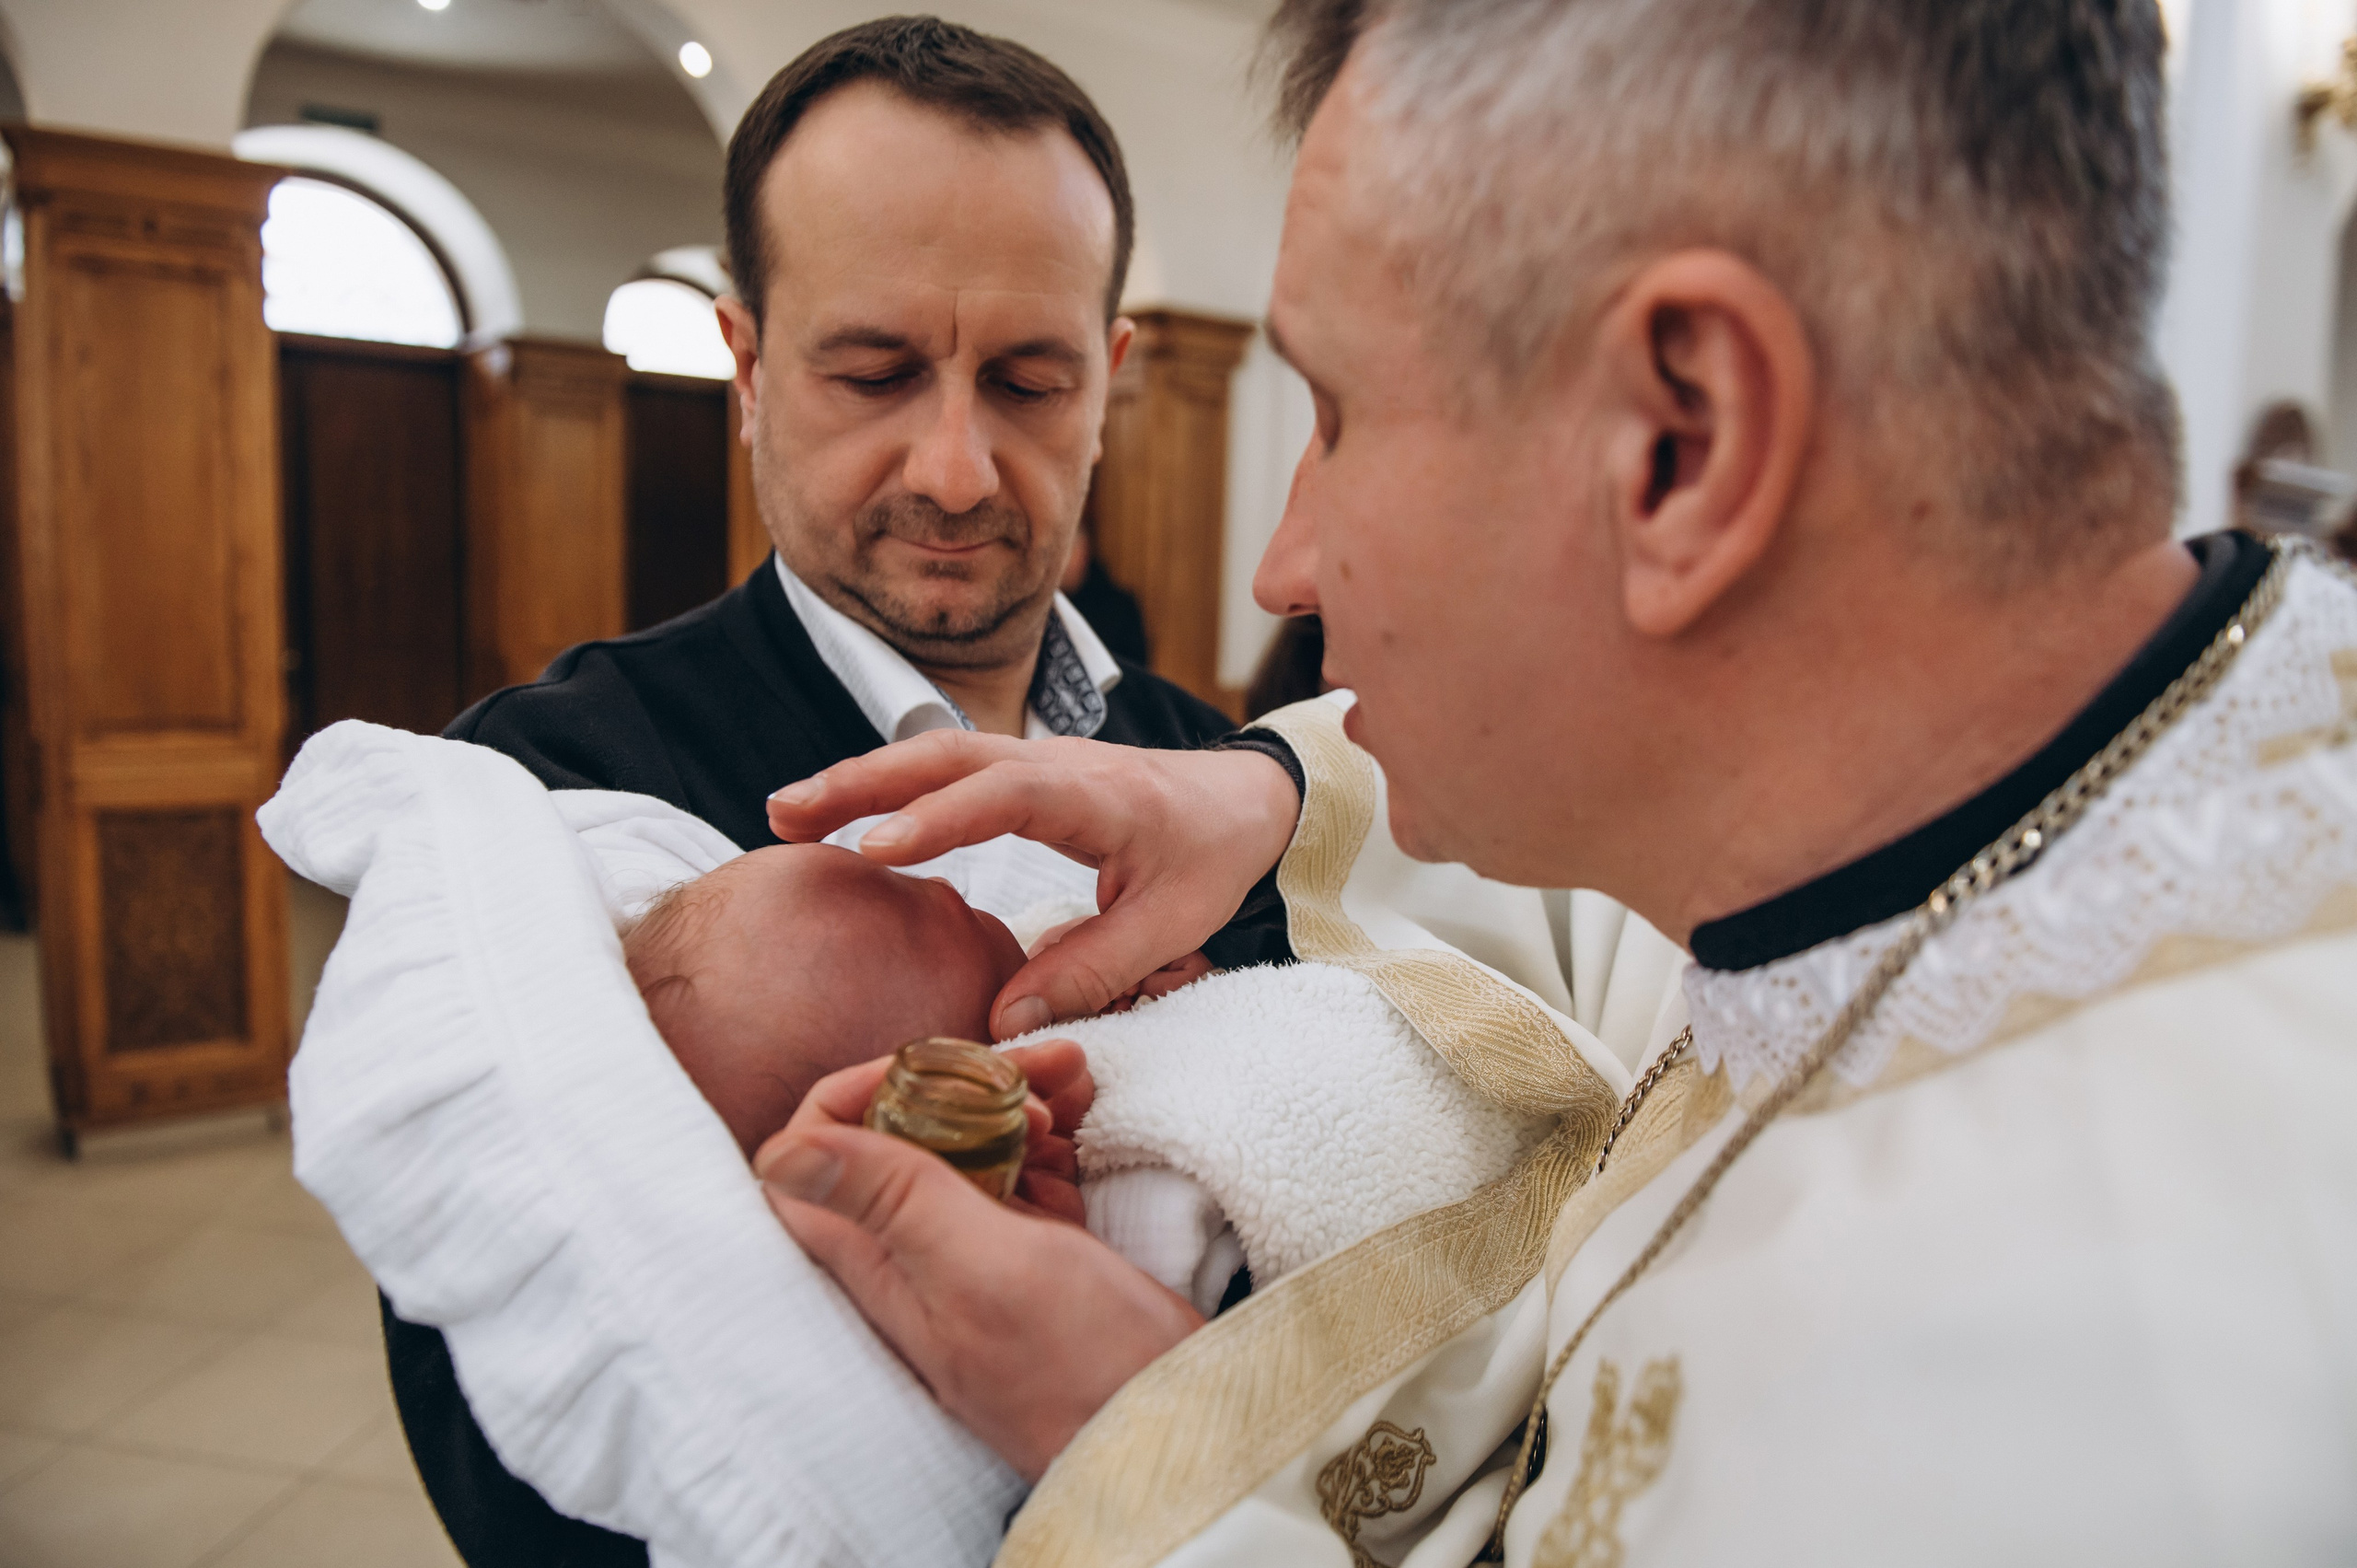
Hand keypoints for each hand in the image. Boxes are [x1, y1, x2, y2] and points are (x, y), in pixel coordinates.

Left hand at [757, 1041, 1200, 1480]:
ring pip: (967, 1156)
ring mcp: (971, 1267)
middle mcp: (913, 1264)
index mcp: (881, 1267)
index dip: (863, 1097)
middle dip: (965, 1087)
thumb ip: (893, 1201)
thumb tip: (779, 1154)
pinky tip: (1081, 1135)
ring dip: (1016, 1107)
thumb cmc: (1083, 1367)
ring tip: (1077, 1080)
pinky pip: (1016, 1186)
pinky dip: (1047, 1149)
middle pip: (900, 1144)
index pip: (816, 1162)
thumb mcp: (986, 1266)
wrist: (1175, 1431)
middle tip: (1044, 1067)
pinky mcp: (1026, 1271)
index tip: (939, 1073)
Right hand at [767, 732, 1299, 1036]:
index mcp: (1096, 794)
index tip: (872, 850)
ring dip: (862, 780)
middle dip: (861, 782)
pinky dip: (890, 785)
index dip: (936, 818)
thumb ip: (1091, 972)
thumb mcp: (1171, 926)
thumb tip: (1004, 1019)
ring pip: (935, 754)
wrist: (1246, 799)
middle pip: (945, 755)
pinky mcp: (1022, 771)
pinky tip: (842, 814)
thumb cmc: (1211, 856)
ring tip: (788, 815)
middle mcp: (1055, 761)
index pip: (1003, 794)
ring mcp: (1034, 758)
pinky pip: (947, 768)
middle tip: (784, 816)